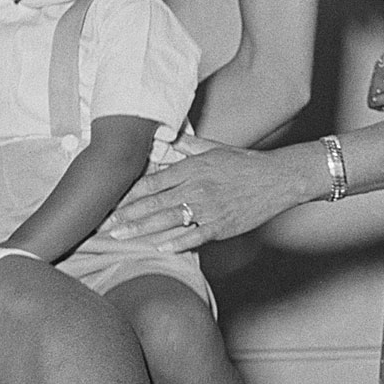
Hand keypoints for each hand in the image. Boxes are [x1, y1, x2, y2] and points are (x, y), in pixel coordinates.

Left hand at [107, 137, 319, 250]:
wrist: (279, 178)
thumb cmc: (245, 163)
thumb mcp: (214, 148)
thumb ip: (187, 145)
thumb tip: (166, 136)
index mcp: (192, 168)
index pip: (152, 181)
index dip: (128, 193)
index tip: (109, 201)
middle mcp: (197, 188)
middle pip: (153, 203)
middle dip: (125, 215)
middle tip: (103, 224)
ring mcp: (208, 208)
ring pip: (168, 221)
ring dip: (141, 231)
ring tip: (120, 238)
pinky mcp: (222, 226)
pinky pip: (194, 236)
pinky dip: (175, 243)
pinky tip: (157, 248)